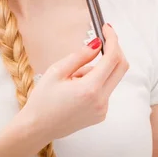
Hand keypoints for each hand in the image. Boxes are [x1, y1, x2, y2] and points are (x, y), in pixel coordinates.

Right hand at [18, 23, 128, 141]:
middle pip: (121, 67)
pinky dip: (97, 82)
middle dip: (114, 50)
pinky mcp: (101, 114)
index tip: (107, 28)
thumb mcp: (56, 71)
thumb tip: (98, 43)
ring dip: (100, 69)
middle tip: (101, 41)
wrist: (36, 128)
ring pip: (112, 78)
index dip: (112, 39)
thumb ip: (81, 56)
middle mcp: (101, 100)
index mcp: (90, 89)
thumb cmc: (42, 100)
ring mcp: (103, 109)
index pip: (112, 58)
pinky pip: (106, 90)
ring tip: (73, 77)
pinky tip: (77, 89)